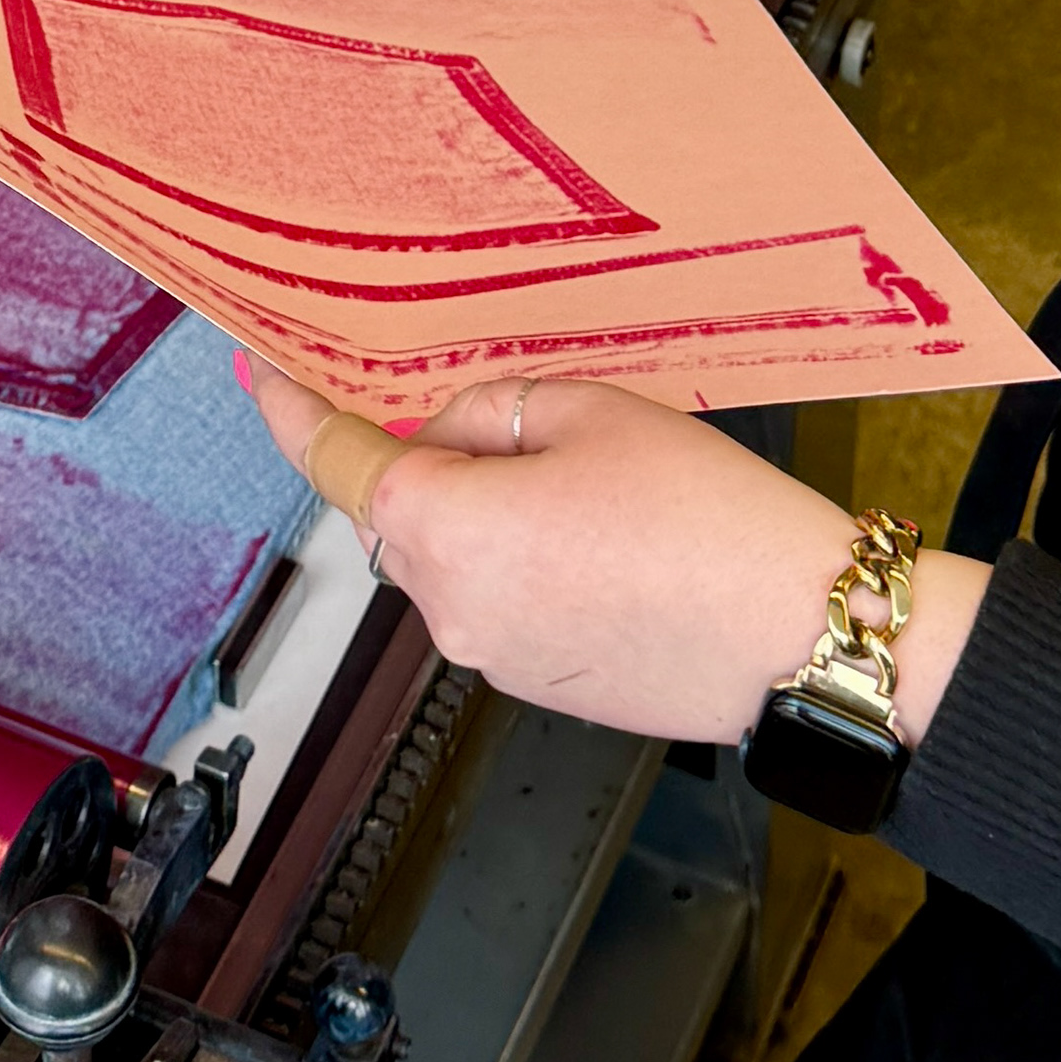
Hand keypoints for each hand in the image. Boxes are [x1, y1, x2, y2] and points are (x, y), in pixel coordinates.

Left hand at [245, 361, 977, 744]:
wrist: (799, 639)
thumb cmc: (707, 519)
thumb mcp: (589, 410)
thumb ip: (492, 409)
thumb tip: (452, 433)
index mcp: (444, 528)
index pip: (336, 464)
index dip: (292, 413)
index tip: (261, 377)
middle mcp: (449, 607)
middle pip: (398, 512)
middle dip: (432, 457)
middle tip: (512, 413)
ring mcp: (491, 657)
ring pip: (450, 557)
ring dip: (486, 511)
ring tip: (592, 482)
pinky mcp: (535, 684)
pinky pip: (495, 599)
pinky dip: (521, 559)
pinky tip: (603, 538)